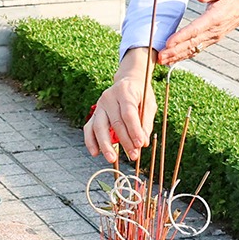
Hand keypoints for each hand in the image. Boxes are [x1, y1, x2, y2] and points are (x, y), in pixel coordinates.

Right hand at [83, 48, 158, 163]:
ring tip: (112, 159)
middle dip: (125, 141)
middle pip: (115, 122)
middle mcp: (109, 97)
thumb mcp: (149, 104)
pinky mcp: (95, 113)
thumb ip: (146, 123)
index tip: (141, 144)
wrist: (128, 81)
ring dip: (105, 145)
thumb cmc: (140, 94)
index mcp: (124, 92)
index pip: (128, 114)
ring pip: (99, 126)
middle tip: (133, 155)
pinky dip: (90, 141)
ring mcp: (100, 105)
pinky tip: (95, 153)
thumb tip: (143, 143)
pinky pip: (89, 128)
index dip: (134, 130)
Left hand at [157, 0, 238, 65]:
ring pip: (193, 49)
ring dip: (177, 56)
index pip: (196, 29)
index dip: (182, 37)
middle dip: (175, 51)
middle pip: (192, 43)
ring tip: (162, 60)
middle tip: (160, 57)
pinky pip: (196, 50)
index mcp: (214, 18)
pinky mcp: (210, 40)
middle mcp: (213, 31)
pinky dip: (184, 56)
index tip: (168, 43)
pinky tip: (173, 60)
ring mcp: (212, 38)